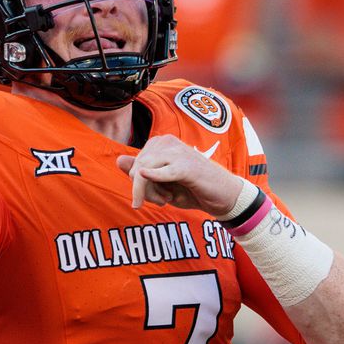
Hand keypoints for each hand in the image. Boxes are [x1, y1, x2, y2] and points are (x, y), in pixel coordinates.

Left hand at [116, 134, 243, 215]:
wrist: (224, 196)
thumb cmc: (193, 189)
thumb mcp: (163, 183)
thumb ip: (140, 172)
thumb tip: (118, 160)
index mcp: (160, 143)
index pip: (134, 164)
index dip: (139, 185)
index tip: (155, 197)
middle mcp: (167, 142)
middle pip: (137, 168)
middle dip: (143, 190)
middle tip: (162, 201)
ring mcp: (178, 153)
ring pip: (145, 171)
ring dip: (151, 193)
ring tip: (166, 201)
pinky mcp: (187, 167)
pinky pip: (164, 172)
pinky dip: (154, 176)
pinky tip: (146, 175)